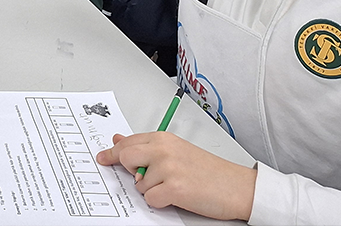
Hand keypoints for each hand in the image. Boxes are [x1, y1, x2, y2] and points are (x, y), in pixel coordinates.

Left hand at [96, 131, 255, 220]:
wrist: (238, 187)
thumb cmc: (210, 171)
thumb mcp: (177, 150)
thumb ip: (149, 146)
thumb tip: (120, 140)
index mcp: (164, 138)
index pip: (128, 142)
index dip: (113, 152)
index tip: (103, 157)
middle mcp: (163, 150)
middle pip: (125, 158)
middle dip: (129, 171)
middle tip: (144, 177)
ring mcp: (167, 168)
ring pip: (138, 184)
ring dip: (152, 190)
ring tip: (175, 186)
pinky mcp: (174, 189)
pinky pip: (150, 200)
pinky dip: (160, 203)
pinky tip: (177, 196)